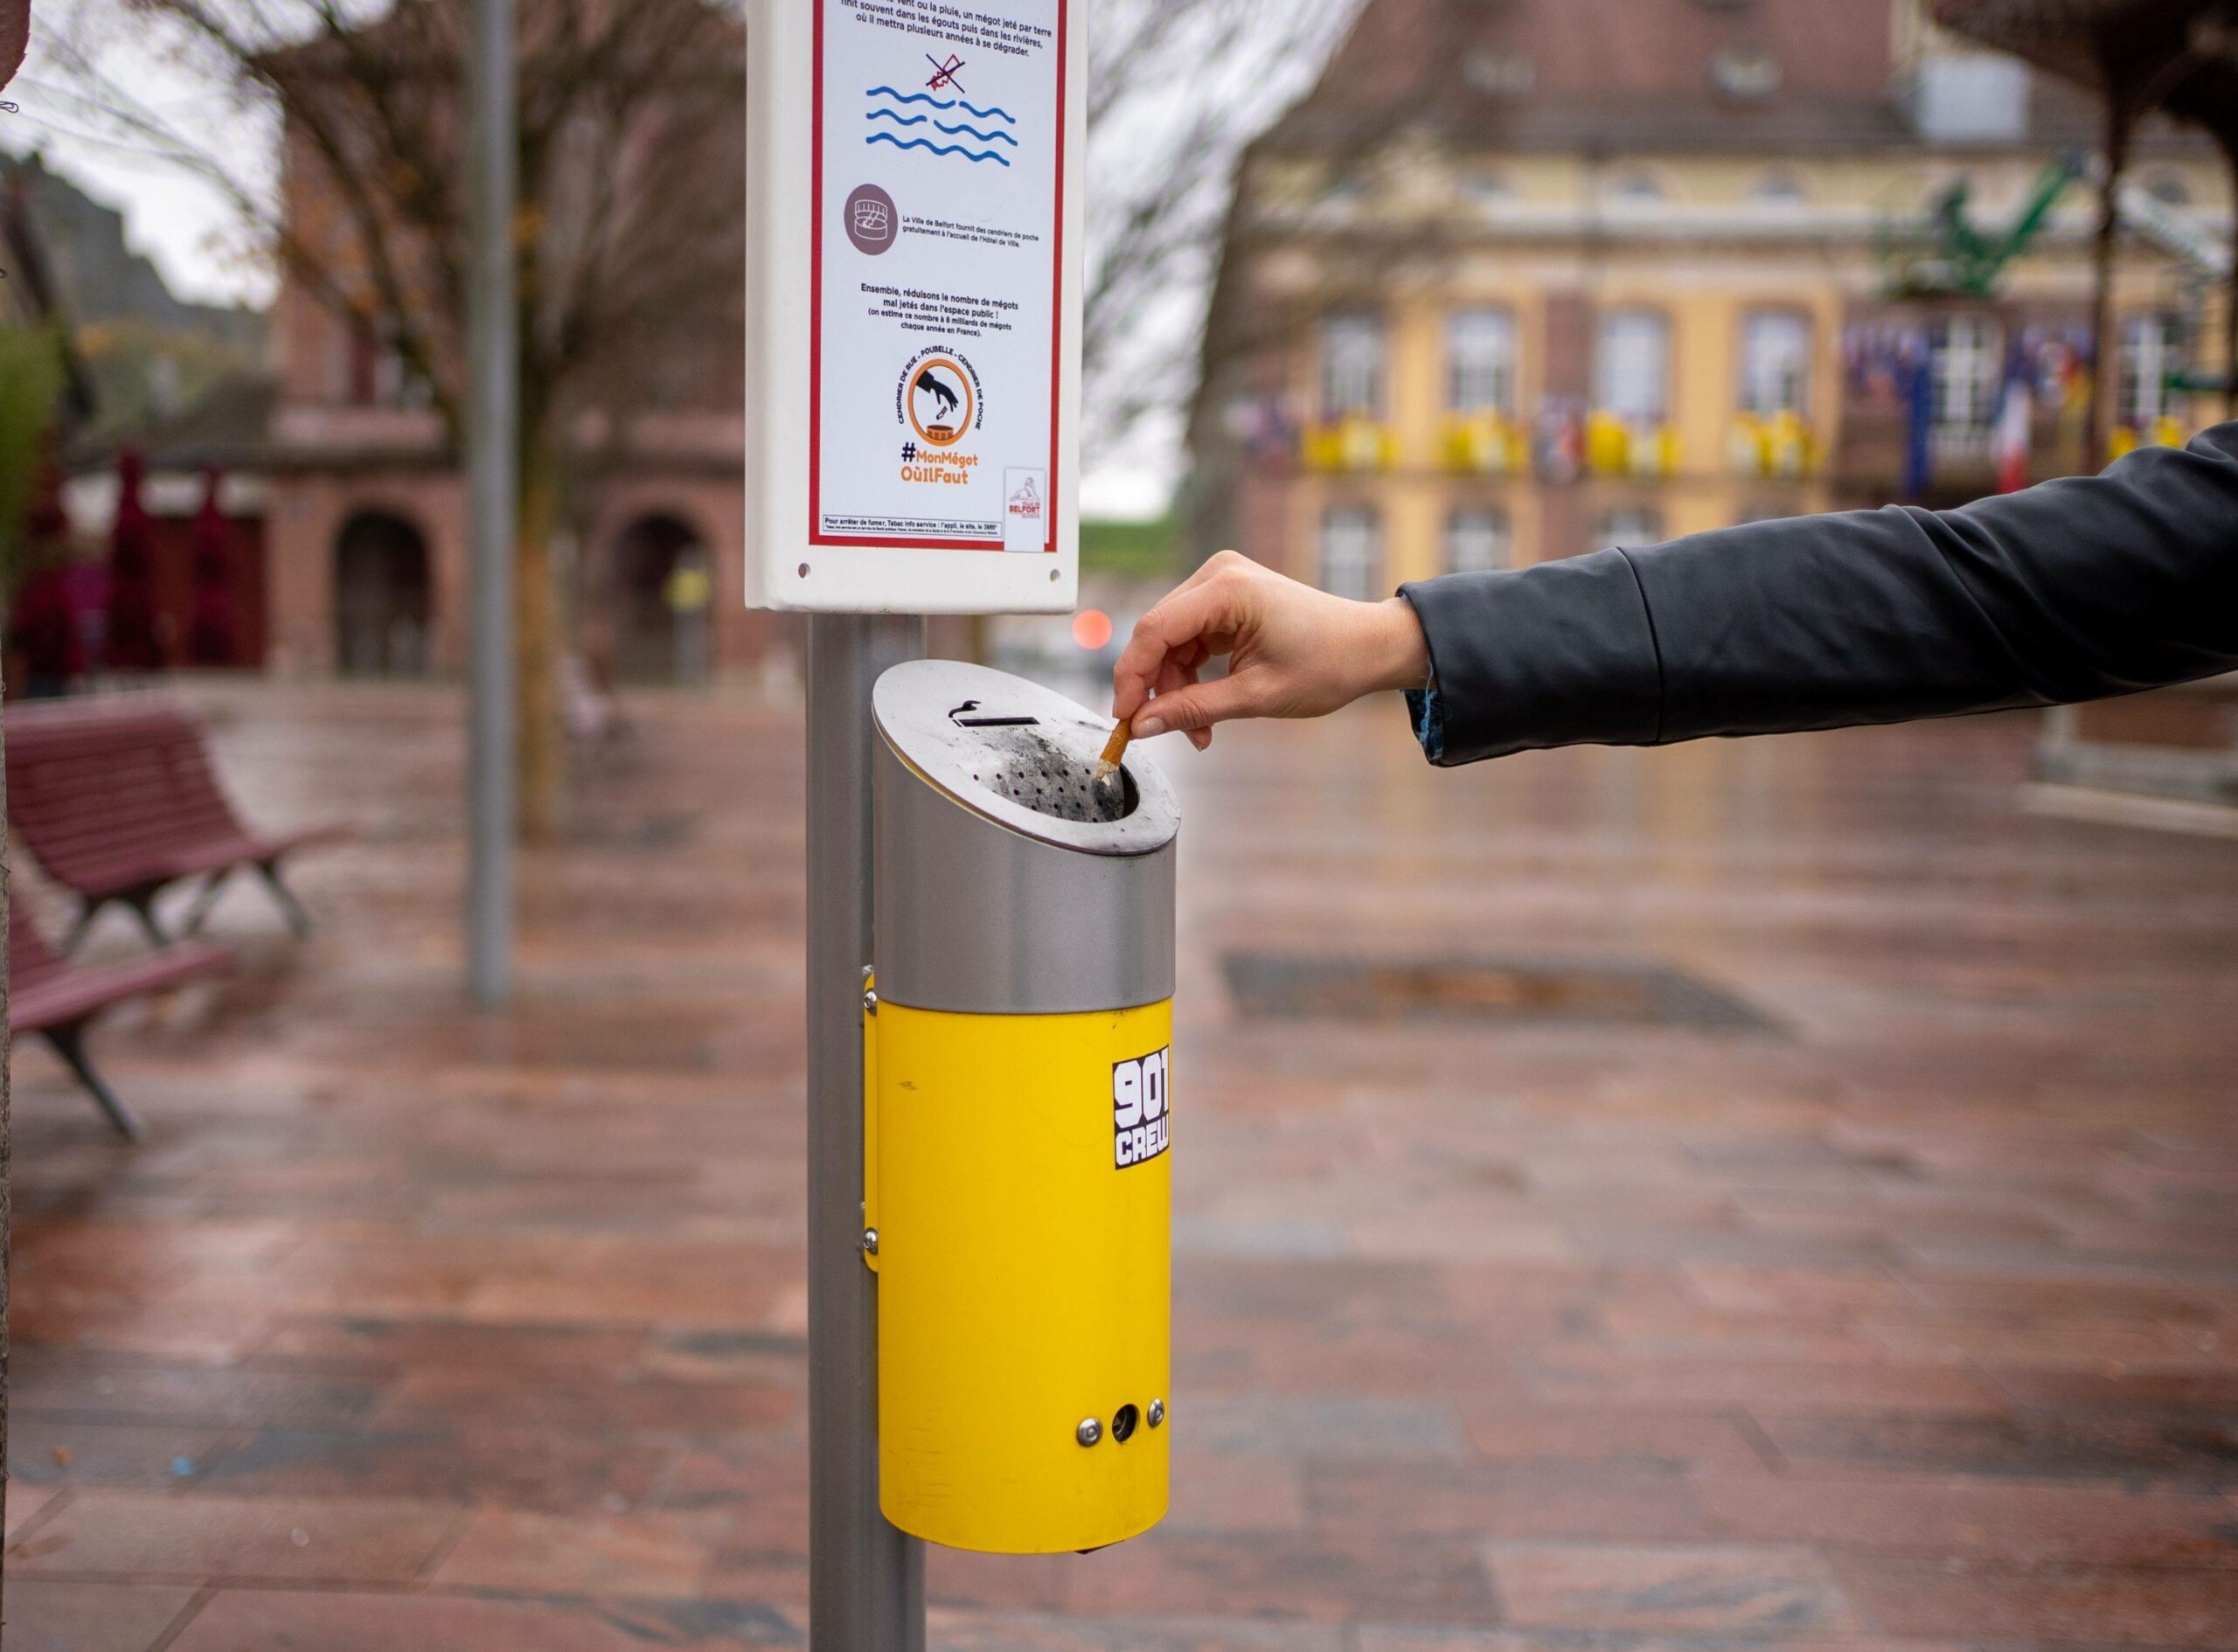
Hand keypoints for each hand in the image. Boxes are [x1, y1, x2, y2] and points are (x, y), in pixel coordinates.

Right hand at [1111, 551, 1429, 748]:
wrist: (1368, 647)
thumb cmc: (1327, 664)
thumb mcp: (1256, 696)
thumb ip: (1193, 709)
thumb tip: (1142, 727)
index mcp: (1228, 589)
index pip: (1154, 630)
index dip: (1132, 677)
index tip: (1124, 719)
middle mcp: (1219, 575)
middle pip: (1158, 635)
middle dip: (1157, 688)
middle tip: (1161, 732)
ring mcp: (1222, 582)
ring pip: (1171, 641)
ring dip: (1176, 687)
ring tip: (1199, 731)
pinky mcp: (1226, 598)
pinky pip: (1190, 638)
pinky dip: (1191, 674)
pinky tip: (1205, 707)